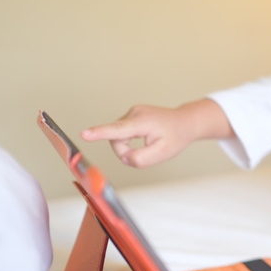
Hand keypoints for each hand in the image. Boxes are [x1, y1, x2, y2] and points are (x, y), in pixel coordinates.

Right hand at [81, 99, 232, 167]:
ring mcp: (133, 112)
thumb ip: (141, 159)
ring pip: (118, 136)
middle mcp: (135, 113)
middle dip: (126, 151)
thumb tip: (124, 158)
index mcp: (143, 122)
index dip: (100, 133)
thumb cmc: (176, 137)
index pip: (118, 130)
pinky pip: (122, 132)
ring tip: (148, 143)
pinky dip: (130, 140)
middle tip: (145, 153)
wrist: (185, 122)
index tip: (85, 134)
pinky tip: (145, 137)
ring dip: (128, 145)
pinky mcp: (131, 114)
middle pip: (116, 139)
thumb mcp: (163, 153)